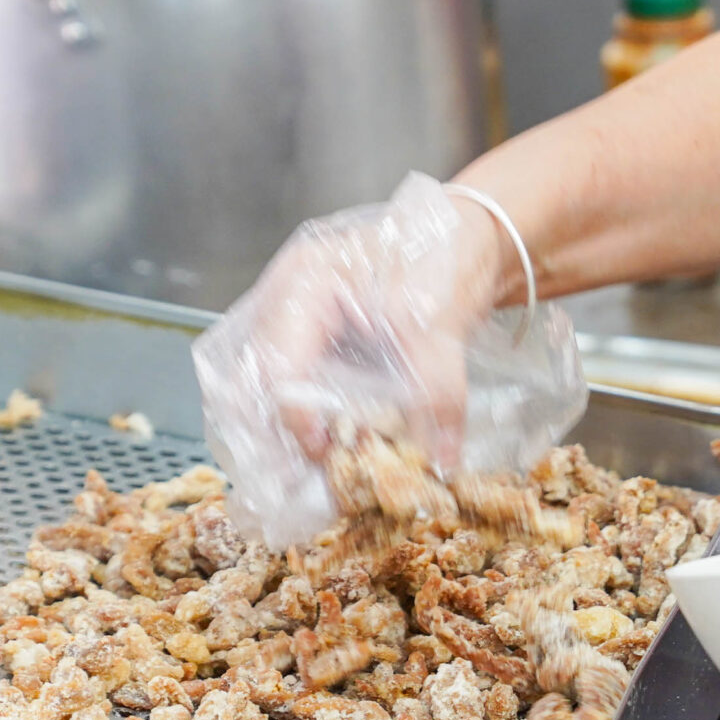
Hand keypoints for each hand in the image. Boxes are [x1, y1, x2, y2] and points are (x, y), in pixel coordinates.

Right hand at [192, 175, 518, 535]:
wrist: (467, 237)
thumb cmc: (443, 258)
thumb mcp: (441, 325)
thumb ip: (439, 393)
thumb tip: (441, 461)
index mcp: (307, 282)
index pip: (277, 361)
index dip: (295, 416)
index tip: (323, 454)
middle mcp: (285, 298)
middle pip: (251, 379)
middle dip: (269, 434)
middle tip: (295, 481)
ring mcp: (291, 317)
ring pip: (259, 386)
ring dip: (277, 433)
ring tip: (303, 476)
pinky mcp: (309, 338)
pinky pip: (284, 384)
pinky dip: (296, 420)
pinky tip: (318, 451)